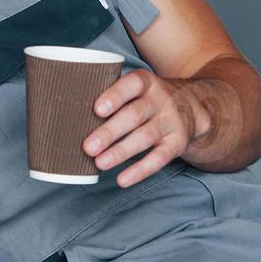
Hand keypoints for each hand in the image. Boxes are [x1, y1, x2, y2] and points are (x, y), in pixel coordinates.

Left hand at [84, 69, 204, 186]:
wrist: (192, 107)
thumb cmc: (146, 98)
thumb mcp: (135, 88)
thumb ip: (110, 96)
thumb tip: (68, 114)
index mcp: (145, 82)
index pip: (131, 85)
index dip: (114, 96)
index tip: (97, 109)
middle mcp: (160, 100)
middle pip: (134, 115)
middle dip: (110, 132)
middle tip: (88, 147)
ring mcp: (170, 122)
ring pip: (144, 137)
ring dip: (121, 152)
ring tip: (99, 163)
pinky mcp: (177, 143)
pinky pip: (159, 159)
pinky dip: (140, 170)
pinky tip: (122, 179)